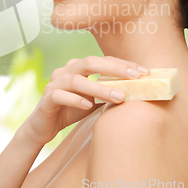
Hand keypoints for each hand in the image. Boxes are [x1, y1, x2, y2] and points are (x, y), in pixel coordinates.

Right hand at [19, 56, 149, 145]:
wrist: (43, 127)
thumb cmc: (71, 110)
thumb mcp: (93, 100)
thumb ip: (108, 92)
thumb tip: (138, 90)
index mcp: (77, 67)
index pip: (103, 60)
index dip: (123, 64)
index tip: (145, 72)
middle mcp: (65, 71)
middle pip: (90, 62)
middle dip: (115, 68)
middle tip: (136, 77)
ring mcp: (54, 83)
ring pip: (77, 80)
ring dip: (100, 88)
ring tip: (119, 97)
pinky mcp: (47, 99)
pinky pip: (60, 95)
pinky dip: (75, 99)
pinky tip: (88, 106)